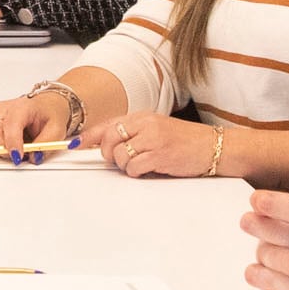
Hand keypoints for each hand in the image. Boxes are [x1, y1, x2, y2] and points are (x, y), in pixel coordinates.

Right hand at [0, 91, 74, 154]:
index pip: (11, 125)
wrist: (43, 106)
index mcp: (21, 107)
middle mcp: (2, 109)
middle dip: (4, 150)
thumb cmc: (48, 115)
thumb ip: (46, 144)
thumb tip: (34, 157)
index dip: (12, 143)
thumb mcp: (56, 130)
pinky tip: (2, 147)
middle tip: (18, 156)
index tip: (18, 157)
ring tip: (12, 149)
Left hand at [88, 112, 222, 179]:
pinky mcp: (160, 155)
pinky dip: (137, 172)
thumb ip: (133, 134)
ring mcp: (153, 139)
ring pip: (120, 155)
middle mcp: (146, 124)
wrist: (214, 146)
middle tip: (121, 160)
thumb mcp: (157, 130)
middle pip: (109, 139)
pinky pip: (134, 167)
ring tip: (142, 164)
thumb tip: (104, 145)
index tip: (75, 144)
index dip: (89, 136)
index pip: (108, 124)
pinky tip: (149, 169)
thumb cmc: (185, 141)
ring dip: (126, 166)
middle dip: (109, 154)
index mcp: (143, 117)